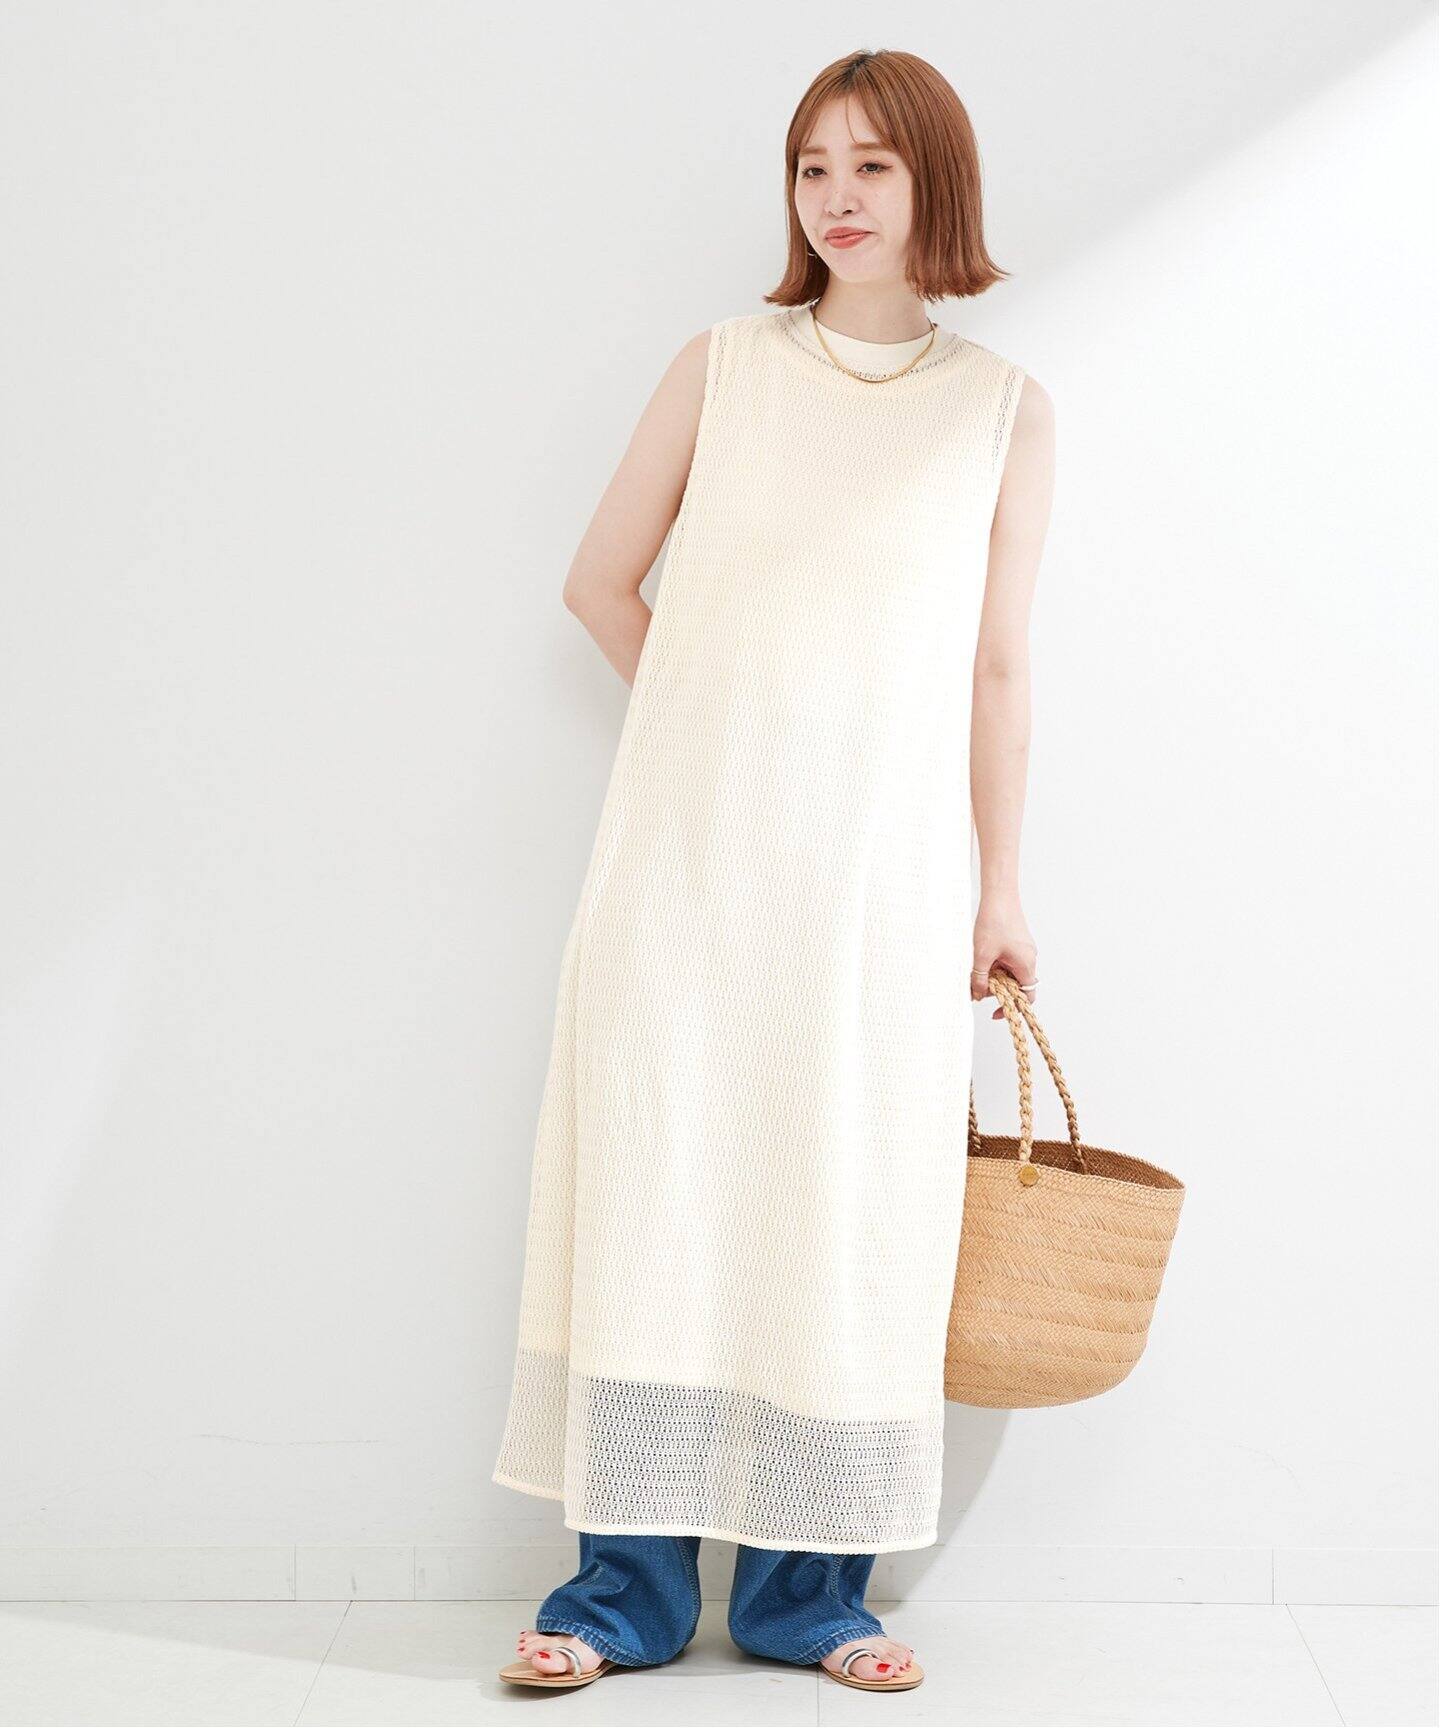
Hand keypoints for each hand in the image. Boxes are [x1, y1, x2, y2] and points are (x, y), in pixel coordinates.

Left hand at [971, 894, 1037, 1019]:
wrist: (999, 894)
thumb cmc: (994, 922)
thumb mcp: (982, 955)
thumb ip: (980, 979)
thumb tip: (977, 996)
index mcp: (1026, 965)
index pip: (1026, 997)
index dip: (1012, 1008)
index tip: (996, 1013)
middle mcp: (1029, 958)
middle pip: (1017, 985)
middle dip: (998, 990)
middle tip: (979, 988)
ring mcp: (1024, 949)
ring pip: (1011, 972)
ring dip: (995, 976)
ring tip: (977, 970)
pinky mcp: (1017, 941)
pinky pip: (1009, 960)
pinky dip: (996, 964)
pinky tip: (982, 958)